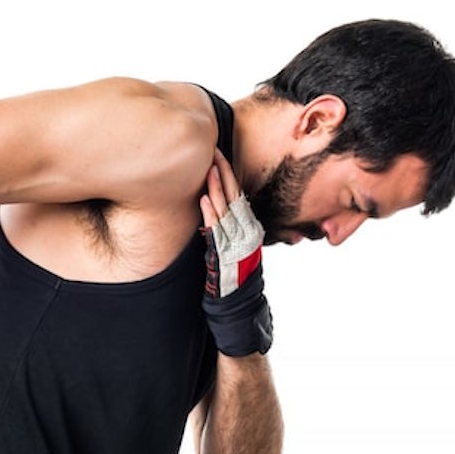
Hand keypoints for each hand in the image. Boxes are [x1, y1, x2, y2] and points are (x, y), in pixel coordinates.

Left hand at [199, 149, 263, 297]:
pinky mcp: (224, 253)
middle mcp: (246, 232)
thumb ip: (231, 226)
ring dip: (217, 188)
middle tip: (214, 152)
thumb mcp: (238, 245)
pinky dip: (210, 214)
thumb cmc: (237, 274)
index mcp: (250, 227)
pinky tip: (204, 200)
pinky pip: (217, 231)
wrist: (239, 301)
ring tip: (209, 169)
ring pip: (225, 210)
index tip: (219, 156)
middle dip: (224, 173)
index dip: (229, 175)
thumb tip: (218, 207)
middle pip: (234, 196)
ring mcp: (236, 242)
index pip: (239, 194)